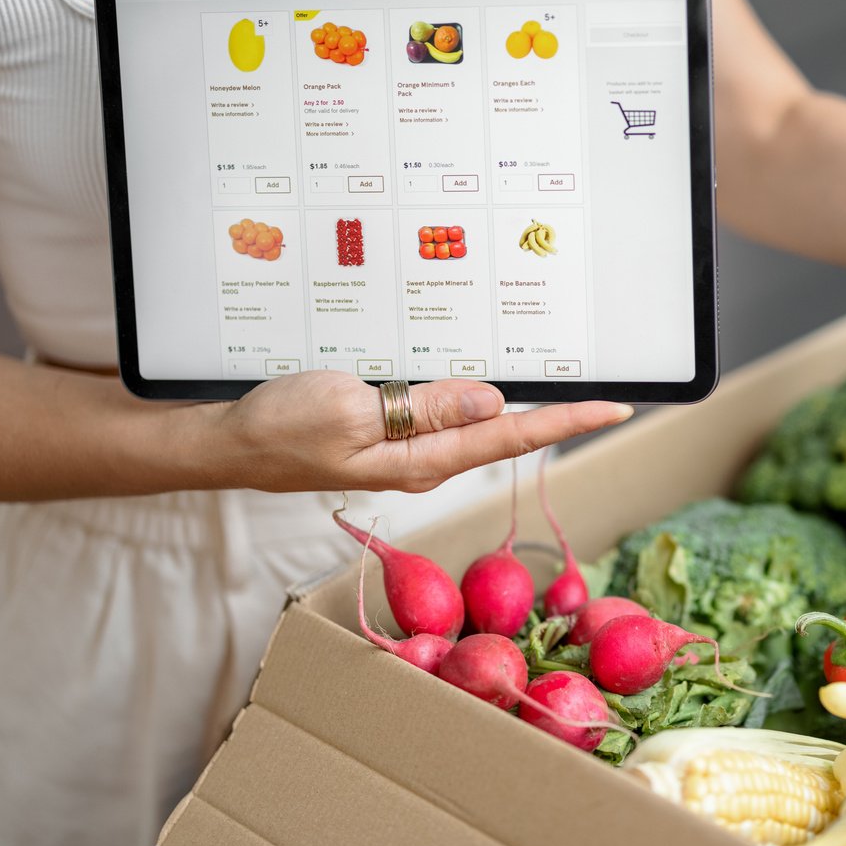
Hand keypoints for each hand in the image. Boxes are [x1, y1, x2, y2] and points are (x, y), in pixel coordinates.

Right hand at [213, 369, 631, 492]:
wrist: (229, 443)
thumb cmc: (280, 427)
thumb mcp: (354, 410)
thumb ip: (426, 408)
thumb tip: (493, 403)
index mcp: (422, 459)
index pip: (511, 437)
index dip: (567, 422)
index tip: (616, 409)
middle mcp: (424, 460)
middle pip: (505, 433)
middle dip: (559, 415)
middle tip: (610, 395)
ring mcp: (406, 450)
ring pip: (476, 424)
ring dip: (521, 407)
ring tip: (568, 386)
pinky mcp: (387, 434)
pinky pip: (441, 415)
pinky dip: (473, 399)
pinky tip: (488, 385)